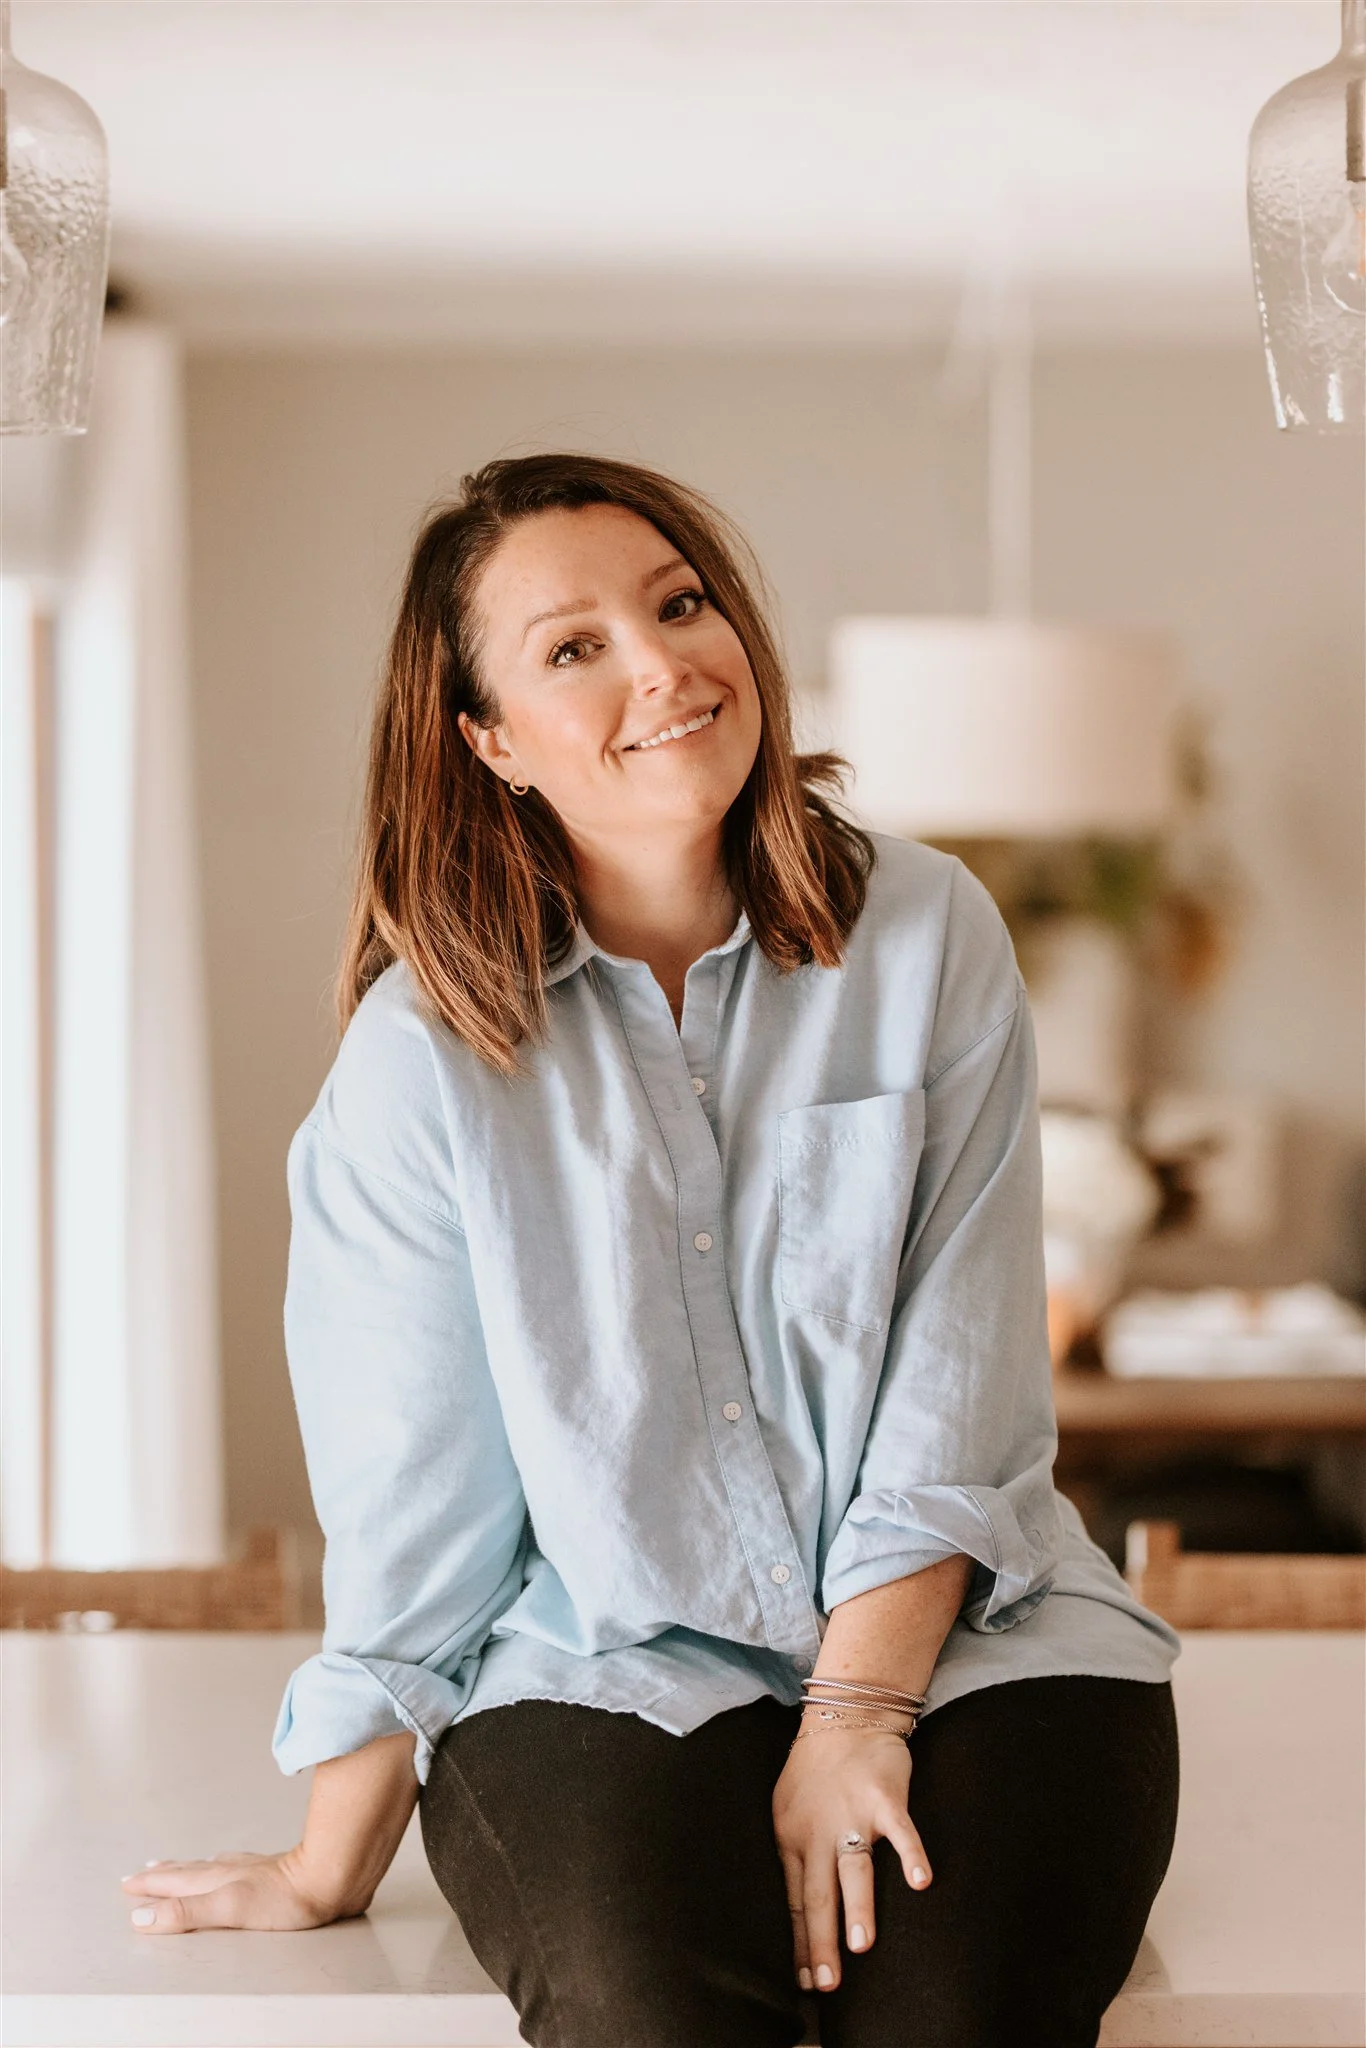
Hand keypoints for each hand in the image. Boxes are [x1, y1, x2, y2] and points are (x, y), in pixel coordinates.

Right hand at [119, 1848, 359, 1934]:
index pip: (175, 1881)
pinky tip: (229, 1865)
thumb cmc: (284, 1898)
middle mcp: (232, 1870)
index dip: (151, 1885)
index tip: (128, 1882)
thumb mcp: (227, 1909)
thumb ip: (186, 1912)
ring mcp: (253, 1869)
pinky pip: (235, 1866)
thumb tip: (142, 1916)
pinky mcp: (275, 1873)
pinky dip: (221, 1866)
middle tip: (142, 1871)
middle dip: (163, 1873)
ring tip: (176, 1865)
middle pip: (188, 1870)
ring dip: (188, 1867)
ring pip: (210, 1866)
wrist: (332, 1877)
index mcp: (217, 1880)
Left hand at [771, 1726, 930, 1992]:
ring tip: (861, 1945)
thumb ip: (794, 1853)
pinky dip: (911, 1854)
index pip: (795, 1900)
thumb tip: (798, 1906)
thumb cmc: (815, 1769)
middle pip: (819, 1895)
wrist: (845, 1715)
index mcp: (792, 1837)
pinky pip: (900, 1830)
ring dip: (858, 1907)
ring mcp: (853, 1814)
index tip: (805, 1982)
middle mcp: (818, 1831)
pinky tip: (921, 1881)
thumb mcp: (787, 1810)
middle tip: (827, 1984)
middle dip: (821, 1942)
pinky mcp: (885, 1798)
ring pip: (854, 1869)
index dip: (799, 1942)